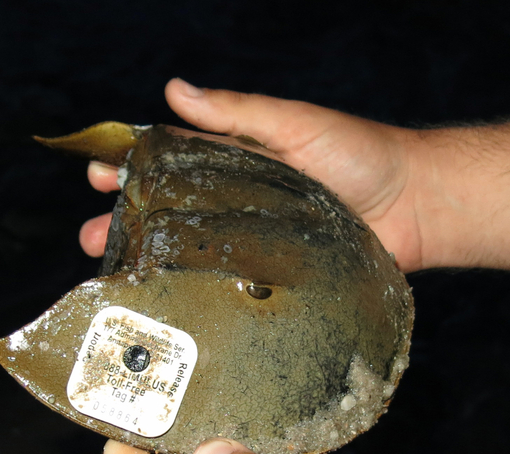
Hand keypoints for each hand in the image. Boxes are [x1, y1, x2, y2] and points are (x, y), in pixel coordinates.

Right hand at [79, 78, 432, 272]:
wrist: (419, 208)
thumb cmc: (363, 155)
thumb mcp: (294, 124)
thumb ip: (237, 113)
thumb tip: (176, 90)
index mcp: (237, 158)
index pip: (170, 160)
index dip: (130, 166)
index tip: (95, 173)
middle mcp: (239, 200)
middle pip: (170, 211)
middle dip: (126, 222)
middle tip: (90, 236)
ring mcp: (254, 243)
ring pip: (191, 252)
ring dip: (150, 262)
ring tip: (117, 274)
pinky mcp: (275, 279)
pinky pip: (229, 287)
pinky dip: (197, 296)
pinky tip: (169, 308)